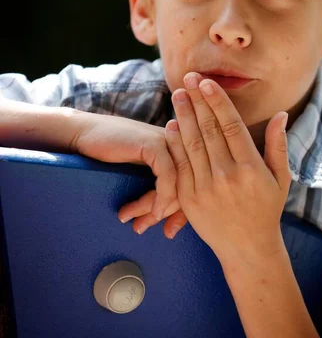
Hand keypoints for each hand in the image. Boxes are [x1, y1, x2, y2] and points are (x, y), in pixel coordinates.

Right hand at [69, 113, 185, 235]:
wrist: (85, 134)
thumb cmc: (109, 152)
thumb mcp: (138, 171)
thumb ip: (155, 184)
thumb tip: (164, 214)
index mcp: (177, 148)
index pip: (191, 183)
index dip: (181, 211)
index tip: (169, 232)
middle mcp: (178, 143)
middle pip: (186, 185)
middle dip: (166, 214)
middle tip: (143, 229)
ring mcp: (168, 141)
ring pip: (177, 183)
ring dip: (157, 209)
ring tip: (137, 225)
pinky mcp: (155, 143)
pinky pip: (167, 176)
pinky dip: (161, 197)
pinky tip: (152, 212)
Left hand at [165, 72, 290, 263]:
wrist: (247, 249)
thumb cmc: (267, 210)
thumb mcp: (281, 179)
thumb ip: (278, 145)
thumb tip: (280, 114)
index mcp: (251, 168)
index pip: (231, 126)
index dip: (218, 102)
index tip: (208, 83)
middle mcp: (227, 176)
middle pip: (208, 130)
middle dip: (198, 101)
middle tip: (188, 78)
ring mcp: (205, 188)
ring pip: (191, 144)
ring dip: (184, 116)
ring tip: (179, 94)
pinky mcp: (189, 199)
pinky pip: (180, 165)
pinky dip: (175, 143)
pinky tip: (172, 124)